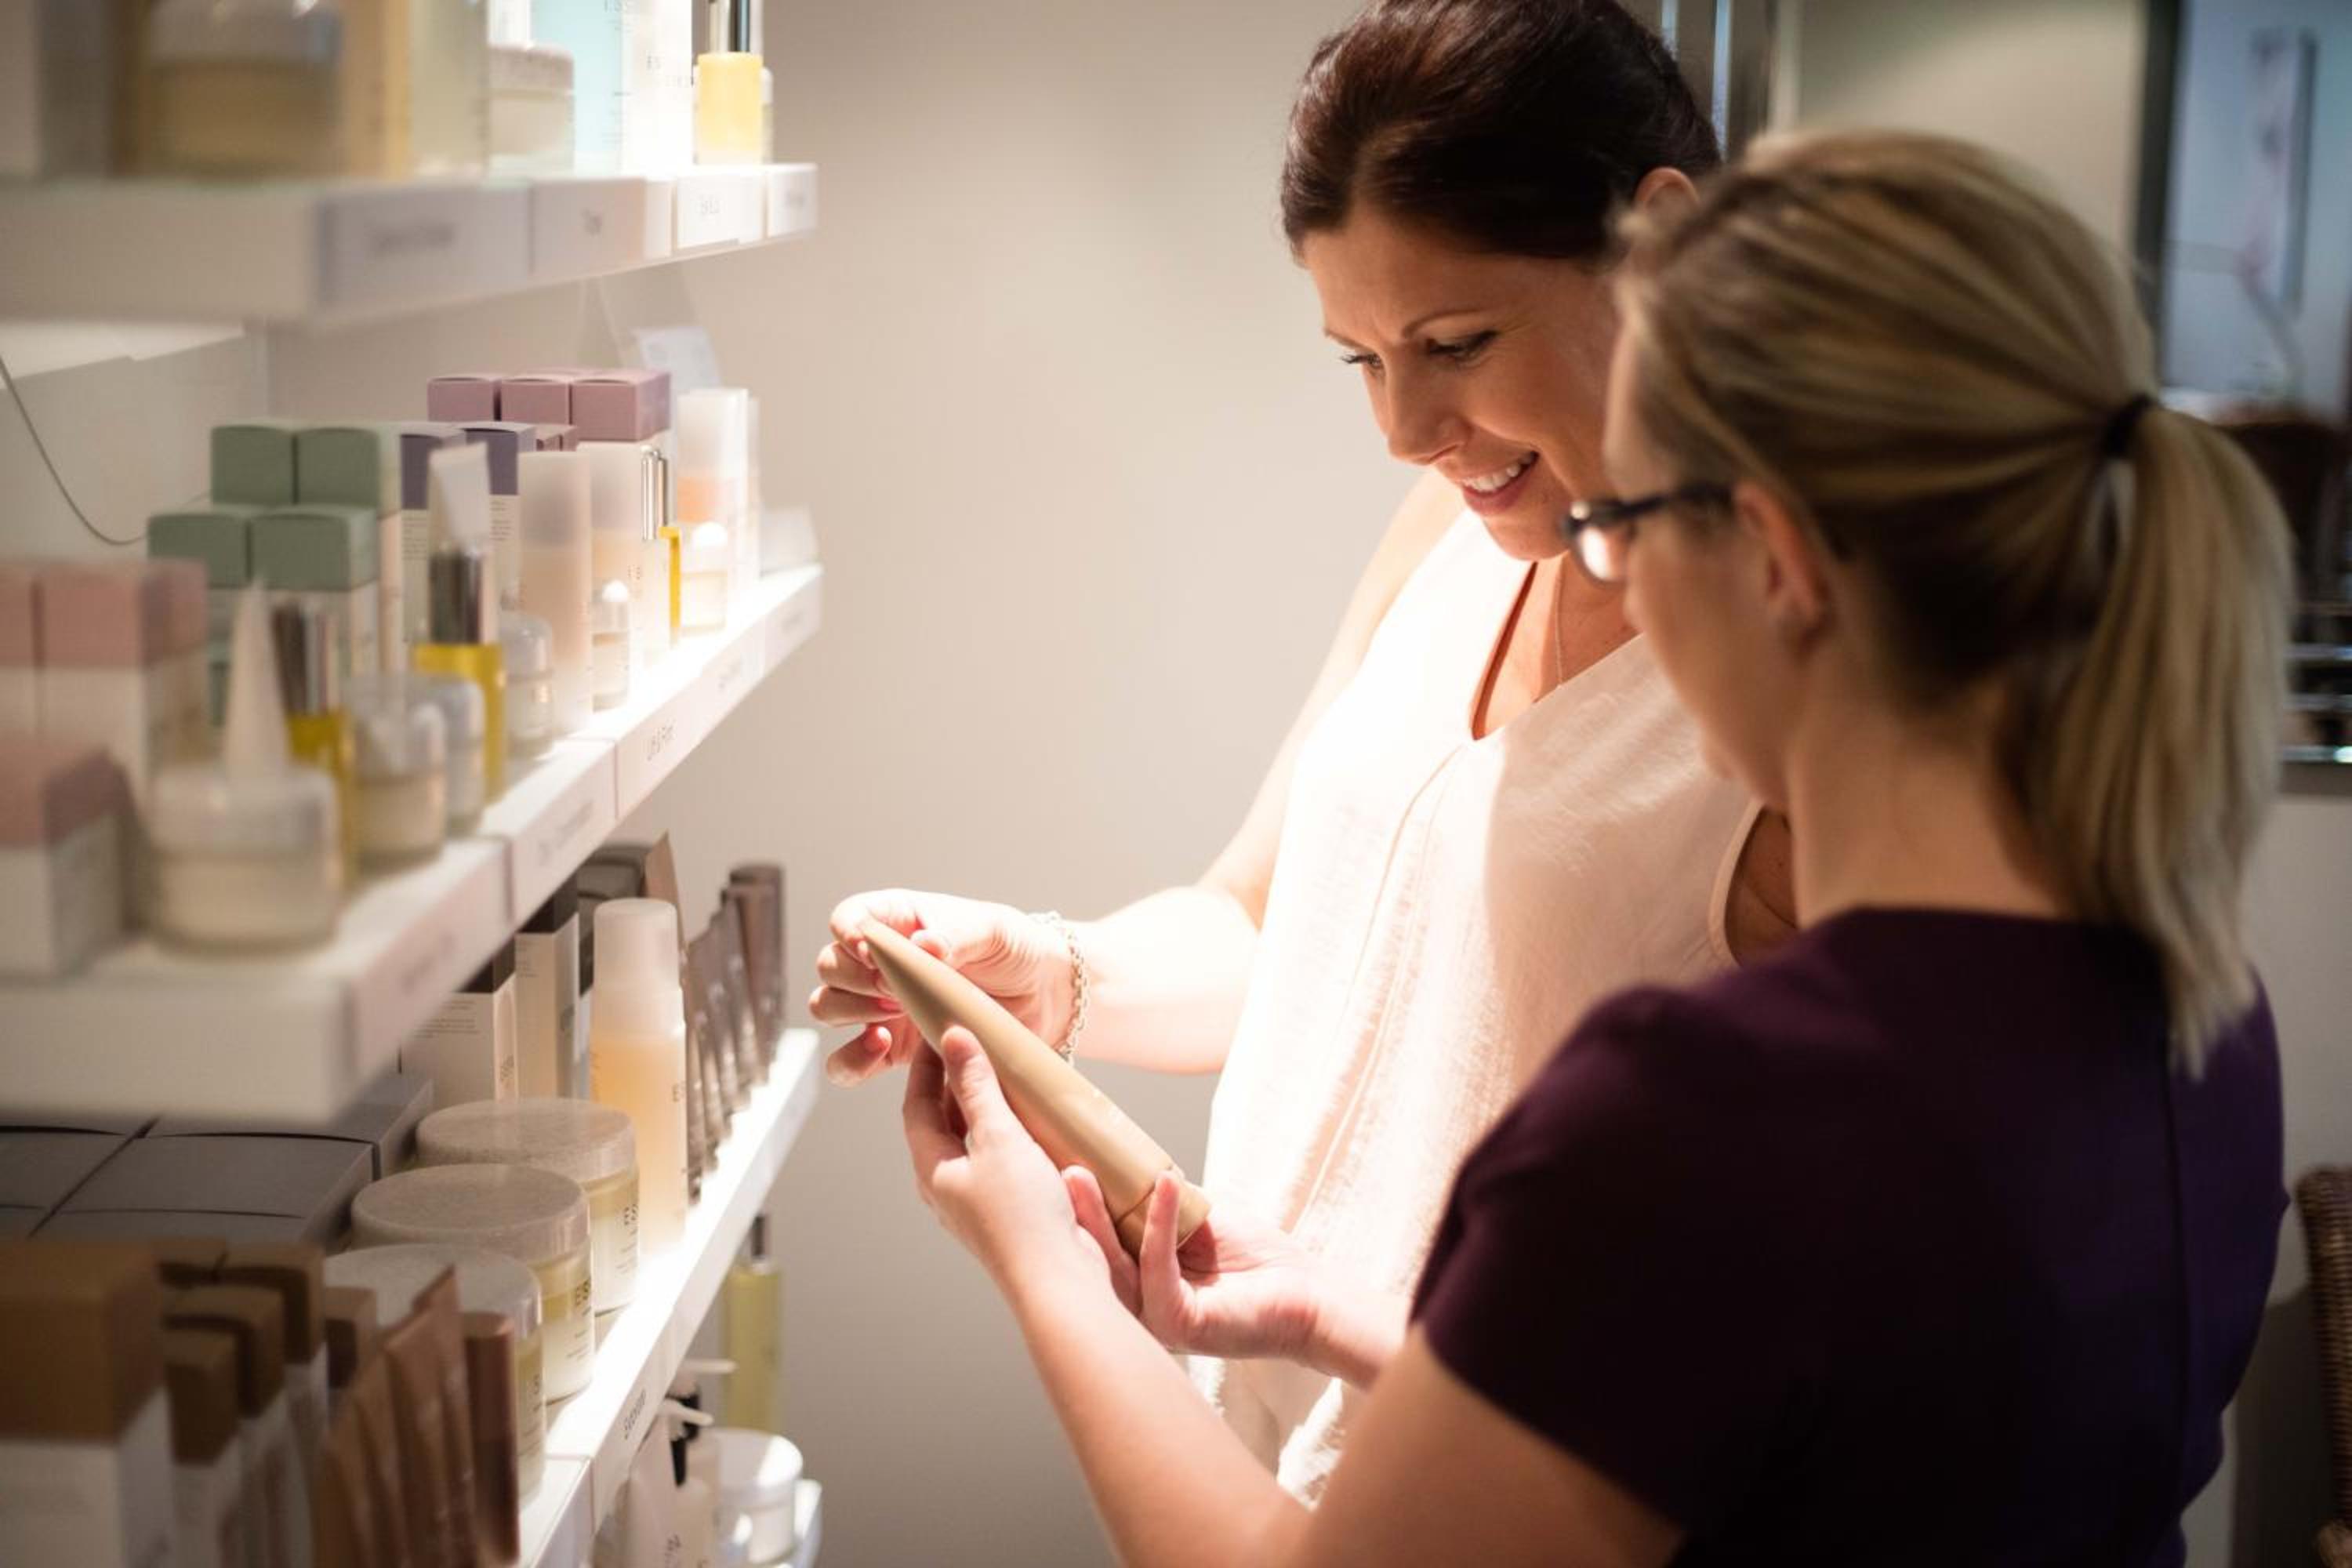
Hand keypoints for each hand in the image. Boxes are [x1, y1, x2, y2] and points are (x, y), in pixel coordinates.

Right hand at [812, 890, 1072, 1085]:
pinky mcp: (893, 1049)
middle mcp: (882, 963)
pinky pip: (847, 1062)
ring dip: (851, 1011)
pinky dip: (852, 1059)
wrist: (1044, 1000)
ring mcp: (882, 1007)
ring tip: (895, 1012)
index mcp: (900, 921)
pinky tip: (881, 1046)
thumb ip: (956, 935)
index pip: (849, 916)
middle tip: (894, 987)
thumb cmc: (1016, 952)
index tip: (871, 950)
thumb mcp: (993, 930)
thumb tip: (923, 945)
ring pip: (828, 1007)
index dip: (848, 932)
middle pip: (830, 964)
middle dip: (854, 977)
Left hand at [902, 1026, 1114, 1296]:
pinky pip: (1000, 1160)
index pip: (916, 1107)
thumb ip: (977, 1087)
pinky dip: (1009, 1132)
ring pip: (973, 1142)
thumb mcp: (998, 1138)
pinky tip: (1033, 1120)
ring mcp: (979, 1203)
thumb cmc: (1022, 1215)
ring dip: (985, 1107)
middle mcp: (949, 1188)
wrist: (1058, 1281)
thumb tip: (954, 1040)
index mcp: (933, 1170)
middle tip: (973, 1046)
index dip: (925, 1067)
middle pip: (942, 1124)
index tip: (937, 1030)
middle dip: (954, 1084)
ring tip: (1005, 1075)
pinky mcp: (1010, 1212)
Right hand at [1064, 1170, 1328, 1368]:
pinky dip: (1158, 1224)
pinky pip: (1158, 1269)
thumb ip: (1160, 1203)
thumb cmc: (1257, 1260)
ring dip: (1098, 1217)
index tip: (1052, 1165)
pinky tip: (1162, 1186)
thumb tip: (1126, 1165)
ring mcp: (1156, 1320)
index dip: (1075, 1207)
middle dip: (1072, 1211)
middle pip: (1094, 1256)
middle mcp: (1138, 1307)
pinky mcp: (1178, 1324)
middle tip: (1054, 1168)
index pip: (1093, 1245)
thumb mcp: (1197, 1218)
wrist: (1306, 1292)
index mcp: (1137, 1284)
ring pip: (1116, 1265)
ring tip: (1081, 1175)